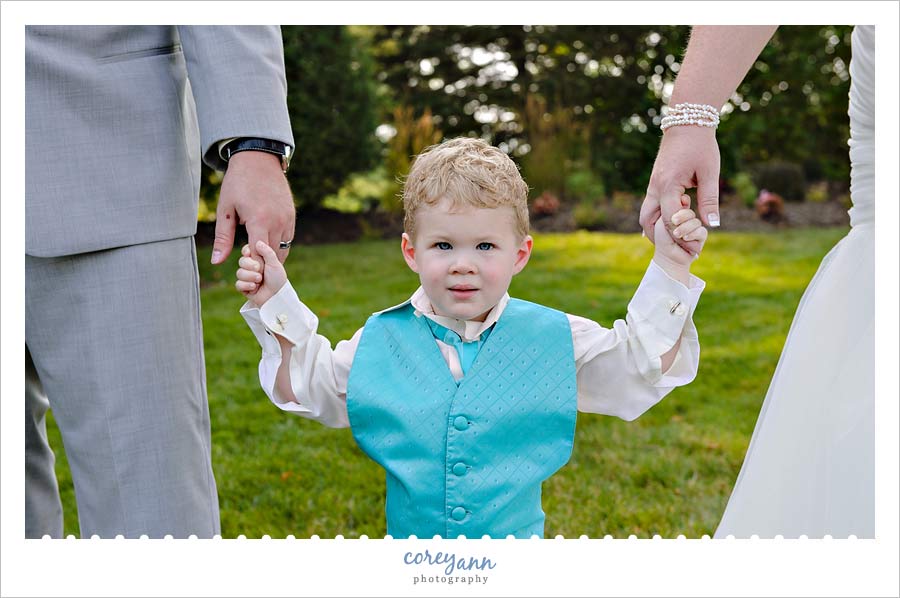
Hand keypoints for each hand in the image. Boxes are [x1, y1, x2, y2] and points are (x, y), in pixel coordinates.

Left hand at [212, 150, 295, 264]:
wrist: (258, 159)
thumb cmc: (237, 183)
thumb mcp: (225, 210)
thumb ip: (222, 238)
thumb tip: (216, 261)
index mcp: (259, 221)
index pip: (259, 256)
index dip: (251, 267)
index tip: (243, 268)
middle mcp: (277, 222)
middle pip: (272, 257)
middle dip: (261, 264)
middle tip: (249, 268)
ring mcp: (287, 219)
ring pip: (283, 250)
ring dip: (271, 257)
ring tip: (257, 257)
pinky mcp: (292, 216)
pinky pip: (288, 239)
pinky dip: (278, 246)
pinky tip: (266, 245)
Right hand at [235, 241, 287, 306]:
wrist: (277, 296)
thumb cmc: (278, 279)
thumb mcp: (274, 263)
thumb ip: (267, 251)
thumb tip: (258, 241)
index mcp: (259, 259)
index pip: (247, 251)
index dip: (247, 252)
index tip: (249, 253)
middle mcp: (251, 267)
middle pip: (241, 261)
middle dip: (250, 265)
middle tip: (259, 269)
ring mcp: (247, 278)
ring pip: (239, 273)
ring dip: (250, 277)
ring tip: (260, 280)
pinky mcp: (244, 288)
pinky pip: (238, 284)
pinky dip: (247, 285)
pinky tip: (255, 287)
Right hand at [640, 126, 719, 251]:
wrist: (687, 123)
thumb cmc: (701, 145)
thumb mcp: (710, 172)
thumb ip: (710, 200)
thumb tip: (712, 225)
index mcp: (668, 185)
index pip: (670, 219)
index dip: (682, 235)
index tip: (696, 246)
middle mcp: (655, 187)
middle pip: (647, 222)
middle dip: (661, 238)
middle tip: (678, 249)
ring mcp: (652, 185)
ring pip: (645, 215)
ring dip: (657, 229)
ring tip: (675, 239)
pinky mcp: (655, 183)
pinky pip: (651, 206)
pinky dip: (658, 218)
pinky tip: (673, 224)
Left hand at [651, 195, 707, 283]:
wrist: (668, 257)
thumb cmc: (662, 238)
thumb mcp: (663, 220)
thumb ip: (674, 208)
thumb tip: (685, 198)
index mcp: (676, 210)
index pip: (682, 201)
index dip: (678, 207)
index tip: (672, 213)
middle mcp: (686, 217)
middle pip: (688, 211)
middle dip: (681, 217)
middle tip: (674, 221)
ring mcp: (694, 225)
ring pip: (695, 220)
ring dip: (685, 228)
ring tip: (677, 234)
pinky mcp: (700, 235)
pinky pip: (701, 231)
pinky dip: (692, 235)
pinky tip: (685, 238)